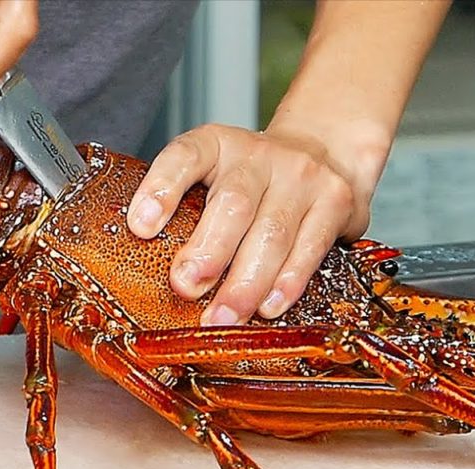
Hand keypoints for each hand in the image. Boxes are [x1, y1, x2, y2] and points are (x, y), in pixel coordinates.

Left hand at [126, 124, 375, 325]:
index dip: (160, 189)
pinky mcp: (335, 201)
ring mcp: (302, 176)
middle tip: (186, 287)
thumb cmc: (253, 180)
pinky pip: (309, 248)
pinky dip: (286, 283)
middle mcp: (260, 155)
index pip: (184, 156)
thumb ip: (189, 210)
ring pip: (272, 234)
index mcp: (218, 145)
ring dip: (245, 284)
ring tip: (222, 317)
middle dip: (208, 252)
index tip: (140, 227)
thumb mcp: (215, 176)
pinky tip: (267, 308)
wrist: (325, 149)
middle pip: (233, 204)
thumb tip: (154, 272)